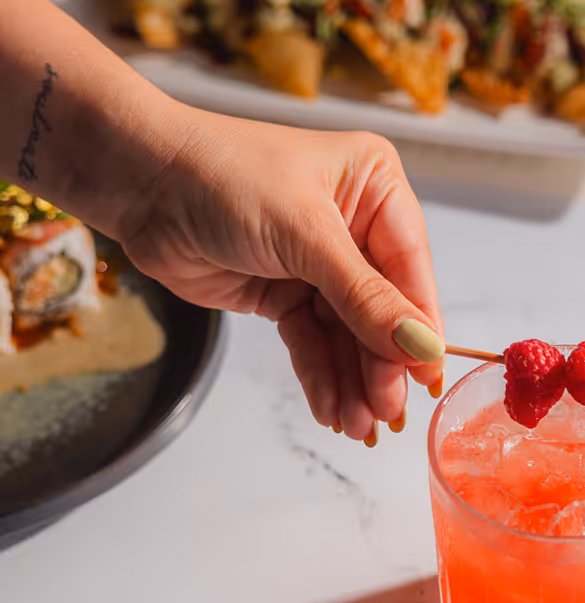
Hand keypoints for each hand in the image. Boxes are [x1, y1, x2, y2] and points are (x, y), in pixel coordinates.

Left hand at [118, 110, 444, 441]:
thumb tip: (421, 345)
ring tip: (358, 426)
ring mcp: (320, 264)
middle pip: (381, 310)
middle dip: (380, 364)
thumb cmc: (221, 176)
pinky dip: (320, 376)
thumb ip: (364, 297)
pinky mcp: (286, 294)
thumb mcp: (305, 234)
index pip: (410, 269)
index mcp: (375, 188)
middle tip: (387, 414)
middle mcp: (354, 226)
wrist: (140, 185)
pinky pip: (312, 342)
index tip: (427, 376)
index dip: (419, 326)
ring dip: (352, 381)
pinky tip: (331, 410)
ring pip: (348, 334)